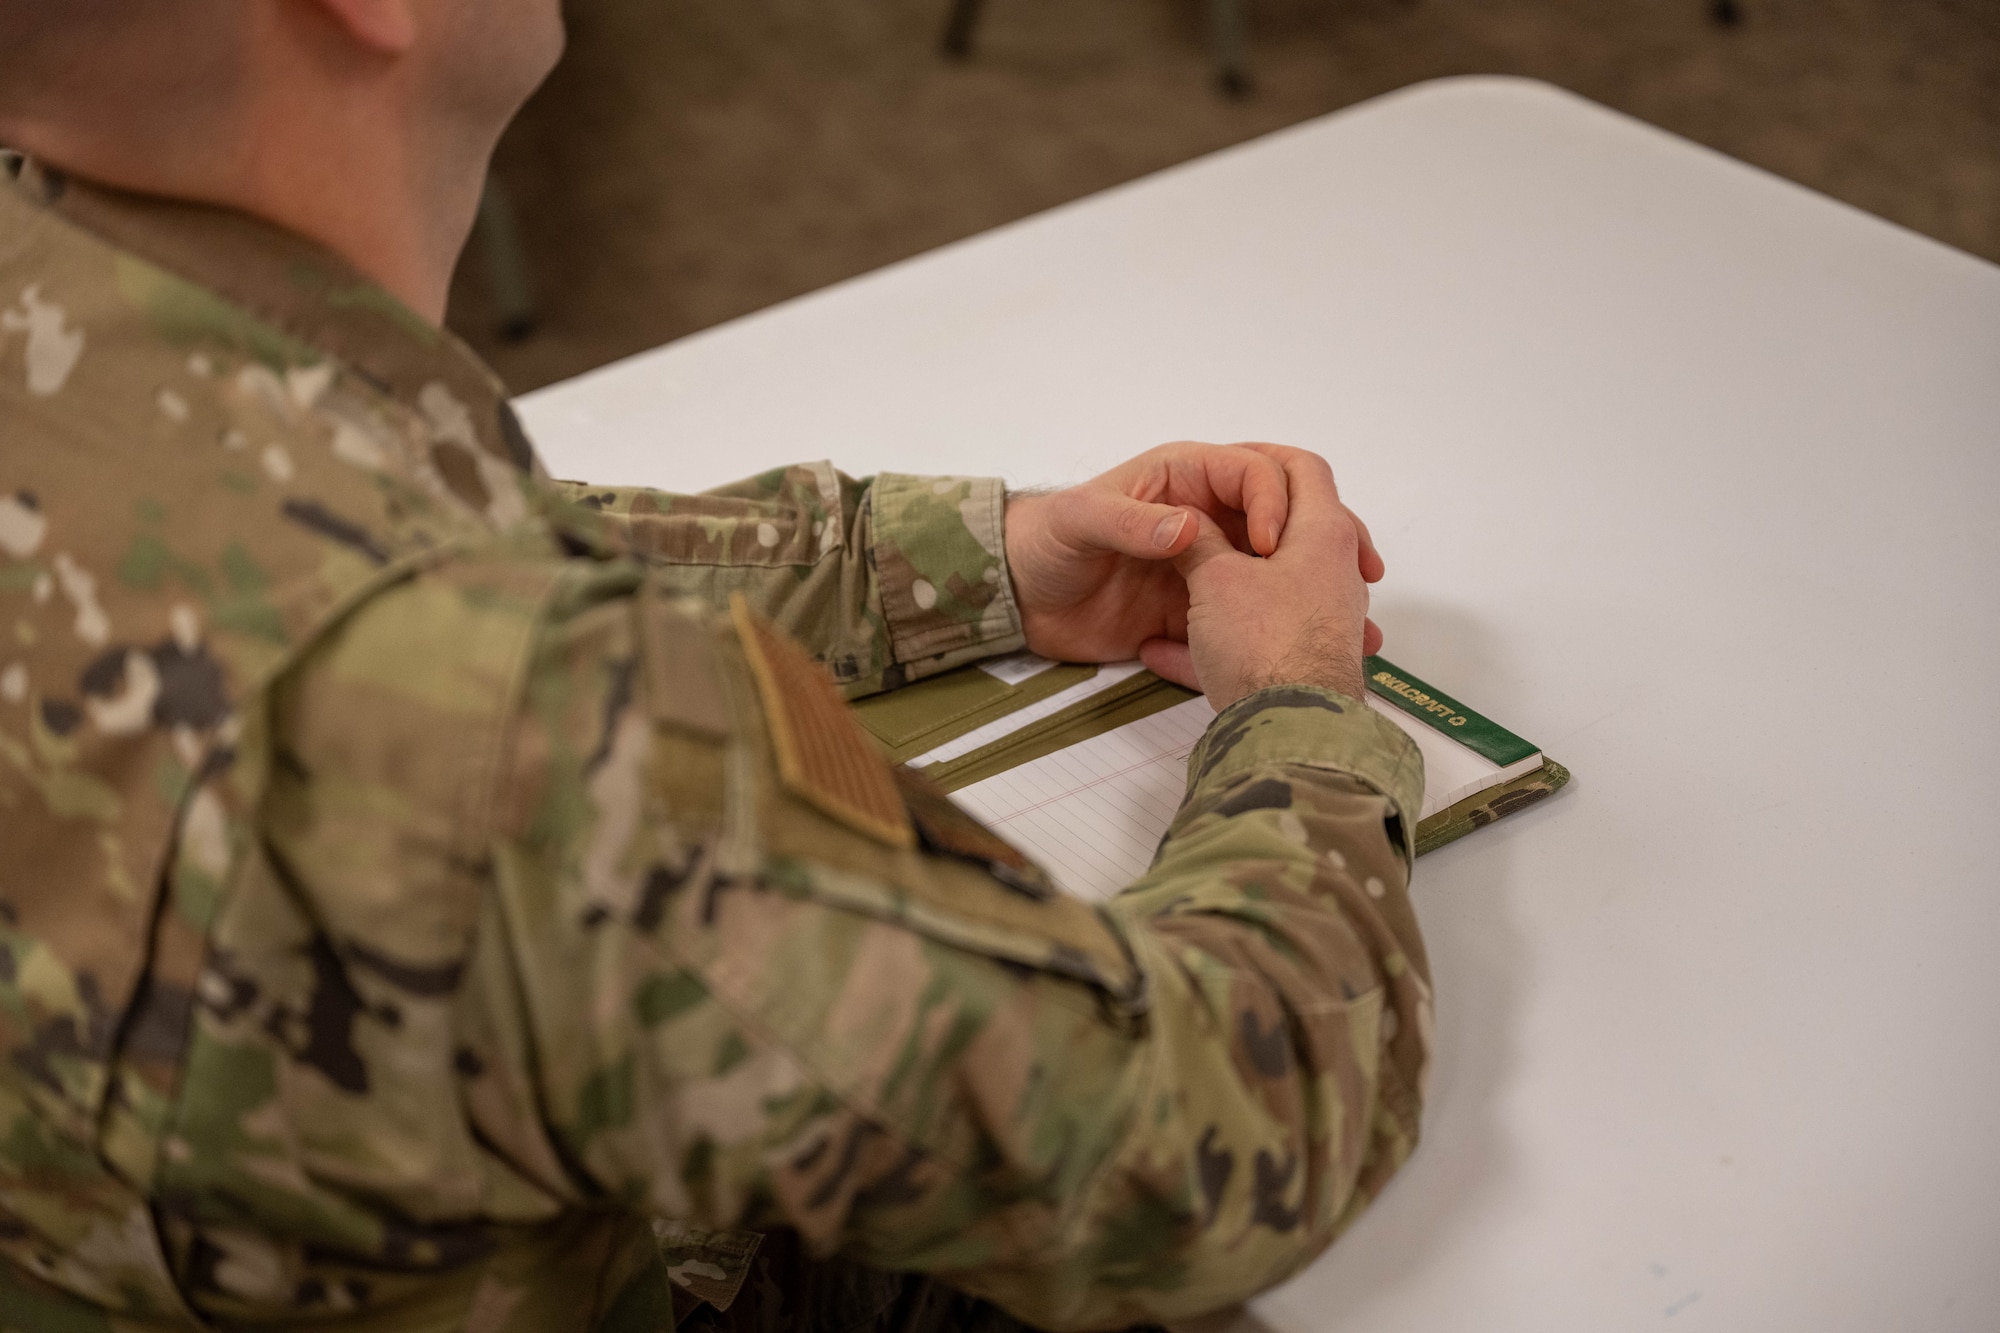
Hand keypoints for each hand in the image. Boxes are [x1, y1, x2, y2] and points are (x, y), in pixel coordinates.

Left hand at [1005, 441, 1380, 665]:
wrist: (1019, 599)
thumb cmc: (1044, 539)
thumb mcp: (1081, 521)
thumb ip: (1131, 523)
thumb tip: (1188, 529)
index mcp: (1185, 477)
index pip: (1253, 473)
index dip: (1274, 502)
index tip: (1275, 547)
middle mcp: (1206, 515)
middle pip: (1283, 519)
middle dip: (1324, 541)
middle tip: (1359, 574)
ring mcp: (1208, 564)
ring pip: (1277, 572)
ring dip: (1317, 593)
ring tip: (1359, 625)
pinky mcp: (1199, 608)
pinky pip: (1249, 616)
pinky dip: (1282, 632)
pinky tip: (1313, 653)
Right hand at [1137, 448, 1378, 709]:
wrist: (1289, 729)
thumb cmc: (1263, 643)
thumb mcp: (1215, 578)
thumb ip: (1197, 541)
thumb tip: (1188, 523)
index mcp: (1321, 533)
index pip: (1301, 467)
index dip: (1260, 460)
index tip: (1222, 479)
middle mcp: (1333, 572)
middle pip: (1287, 530)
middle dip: (1236, 530)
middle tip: (1197, 531)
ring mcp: (1322, 619)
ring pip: (1267, 586)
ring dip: (1221, 587)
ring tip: (1174, 594)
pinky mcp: (1303, 661)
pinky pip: (1255, 637)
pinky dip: (1215, 637)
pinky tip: (1163, 653)